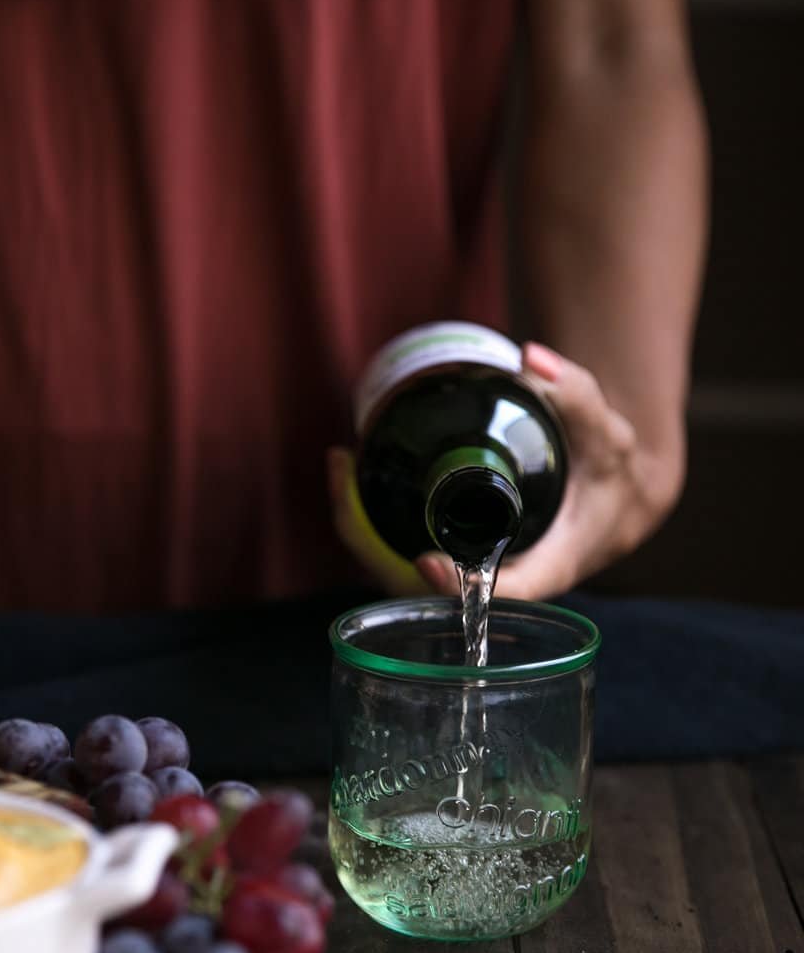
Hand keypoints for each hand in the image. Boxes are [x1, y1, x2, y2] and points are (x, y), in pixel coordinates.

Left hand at [329, 344, 682, 600]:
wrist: (610, 499)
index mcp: (546, 570)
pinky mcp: (454, 556)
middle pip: (420, 585)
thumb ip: (577, 395)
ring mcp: (470, 571)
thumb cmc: (611, 476)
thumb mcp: (608, 435)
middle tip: (345, 471)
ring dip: (360, 527)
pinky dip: (369, 522)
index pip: (500, 594)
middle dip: (371, 539)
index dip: (457, 588)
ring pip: (400, 568)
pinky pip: (400, 552)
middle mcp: (499, 580)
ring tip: (341, 465)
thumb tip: (528, 359)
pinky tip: (352, 479)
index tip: (426, 561)